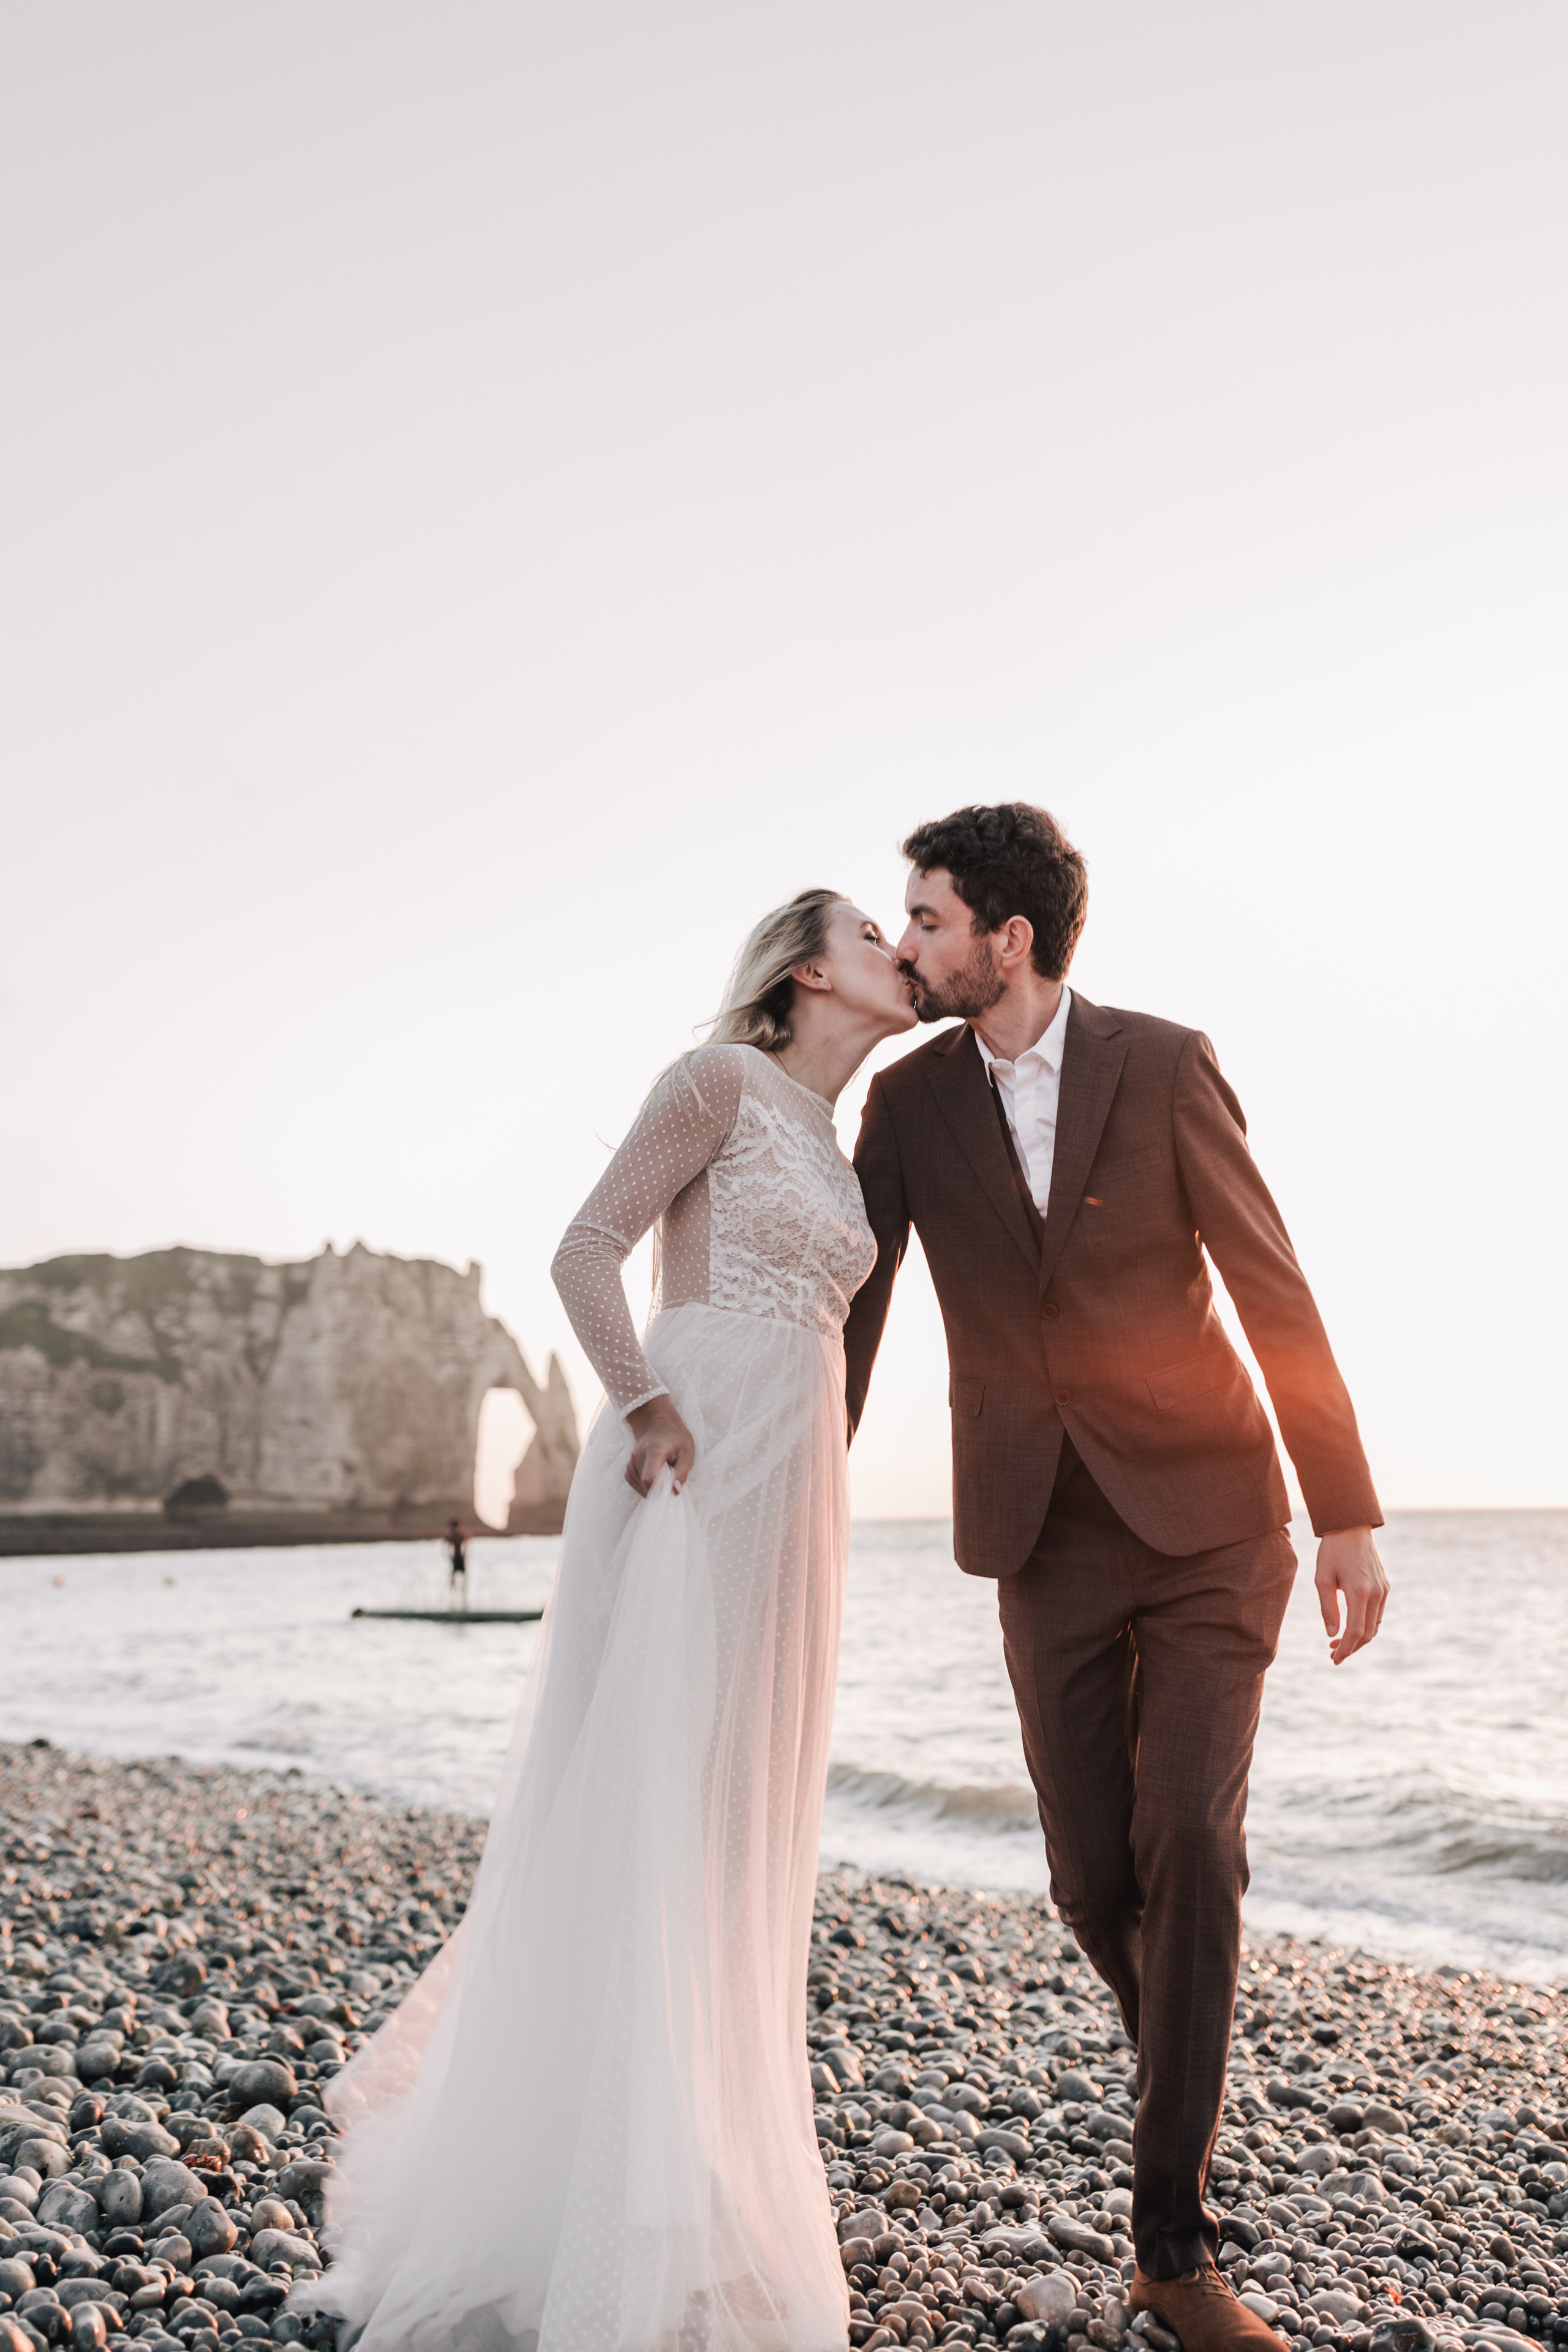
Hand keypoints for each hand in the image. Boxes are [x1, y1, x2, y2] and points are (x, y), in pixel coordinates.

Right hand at [624, 1396, 694, 1497]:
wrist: (658, 1425)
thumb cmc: (676, 1439)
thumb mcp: (687, 1453)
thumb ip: (681, 1473)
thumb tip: (674, 1491)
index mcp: (654, 1450)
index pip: (649, 1478)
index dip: (660, 1490)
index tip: (670, 1490)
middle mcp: (637, 1456)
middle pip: (647, 1485)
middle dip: (660, 1489)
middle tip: (671, 1479)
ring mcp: (630, 1462)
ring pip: (642, 1487)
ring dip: (654, 1487)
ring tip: (664, 1473)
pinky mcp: (628, 1469)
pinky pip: (637, 1485)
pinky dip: (647, 1486)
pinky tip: (656, 1476)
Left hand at [1314, 1526, 1388, 1664]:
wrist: (1352, 1526)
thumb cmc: (1332, 1551)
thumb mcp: (1322, 1578)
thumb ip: (1327, 1608)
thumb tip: (1332, 1634)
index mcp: (1359, 1591)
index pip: (1355, 1631)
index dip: (1345, 1649)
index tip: (1334, 1660)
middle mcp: (1376, 1593)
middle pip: (1368, 1633)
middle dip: (1351, 1648)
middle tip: (1333, 1655)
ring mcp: (1383, 1590)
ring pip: (1375, 1626)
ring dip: (1359, 1638)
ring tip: (1338, 1643)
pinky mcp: (1385, 1586)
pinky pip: (1378, 1614)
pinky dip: (1367, 1625)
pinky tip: (1351, 1626)